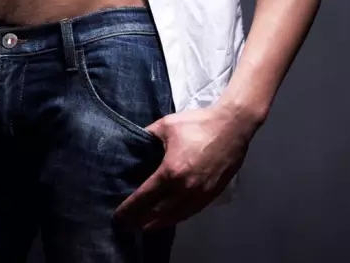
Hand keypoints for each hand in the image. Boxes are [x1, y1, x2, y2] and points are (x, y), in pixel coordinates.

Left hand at [114, 99, 257, 230]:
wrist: (231, 126)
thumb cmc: (197, 124)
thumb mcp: (166, 125)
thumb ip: (147, 135)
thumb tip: (135, 143)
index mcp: (171, 171)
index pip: (145, 196)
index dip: (130, 208)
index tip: (118, 216)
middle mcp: (185, 188)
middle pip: (158, 213)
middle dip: (141, 220)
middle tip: (129, 224)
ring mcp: (200, 194)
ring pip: (175, 216)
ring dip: (159, 223)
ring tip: (146, 225)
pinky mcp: (212, 194)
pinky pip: (191, 212)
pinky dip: (178, 217)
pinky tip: (170, 217)